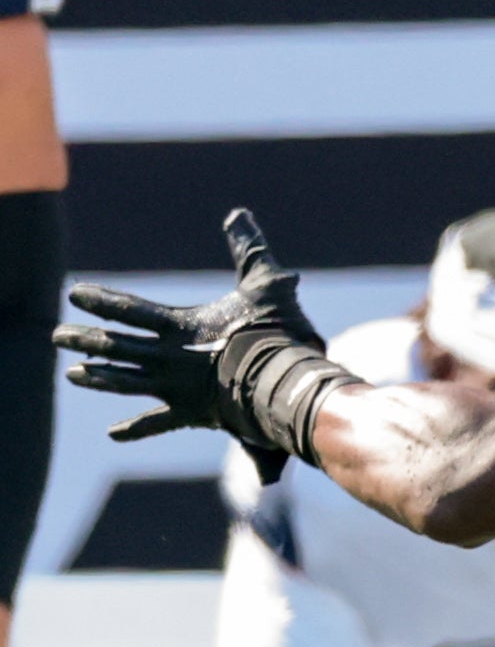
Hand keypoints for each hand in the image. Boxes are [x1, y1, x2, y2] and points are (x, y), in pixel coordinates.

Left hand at [60, 208, 347, 480]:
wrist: (284, 383)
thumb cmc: (276, 332)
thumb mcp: (267, 284)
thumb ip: (249, 250)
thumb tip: (238, 214)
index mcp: (180, 326)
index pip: (129, 310)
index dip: (100, 300)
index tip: (74, 294)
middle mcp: (168, 357)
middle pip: (115, 346)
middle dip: (84, 339)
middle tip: (57, 336)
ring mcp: (175, 387)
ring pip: (125, 381)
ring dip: (97, 376)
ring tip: (73, 375)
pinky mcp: (190, 412)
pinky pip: (156, 422)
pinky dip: (135, 427)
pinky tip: (113, 432)